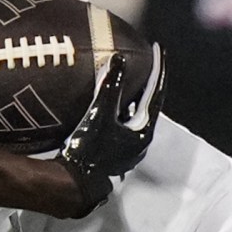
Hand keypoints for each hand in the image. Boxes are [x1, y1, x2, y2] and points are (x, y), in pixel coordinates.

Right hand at [56, 51, 162, 215]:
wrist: (73, 180)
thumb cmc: (89, 149)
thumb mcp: (100, 114)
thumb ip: (111, 87)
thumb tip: (119, 59)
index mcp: (144, 132)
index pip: (156, 94)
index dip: (158, 70)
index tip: (159, 50)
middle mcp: (140, 142)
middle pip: (148, 104)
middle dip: (147, 82)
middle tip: (146, 61)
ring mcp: (128, 148)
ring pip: (135, 115)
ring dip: (133, 96)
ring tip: (129, 77)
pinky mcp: (115, 151)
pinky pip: (123, 123)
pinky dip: (121, 108)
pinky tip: (111, 102)